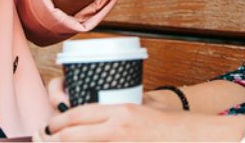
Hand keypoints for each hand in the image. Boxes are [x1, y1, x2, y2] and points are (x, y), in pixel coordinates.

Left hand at [37, 77, 238, 140]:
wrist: (197, 138)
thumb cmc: (175, 125)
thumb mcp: (147, 107)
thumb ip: (125, 108)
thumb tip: (105, 112)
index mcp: (122, 112)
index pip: (79, 114)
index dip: (58, 121)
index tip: (51, 125)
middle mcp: (119, 129)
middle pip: (73, 135)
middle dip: (55, 138)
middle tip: (47, 137)